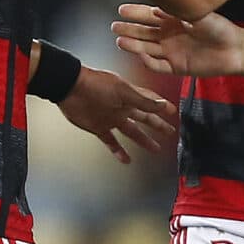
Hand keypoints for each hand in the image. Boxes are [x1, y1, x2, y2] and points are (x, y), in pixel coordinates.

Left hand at [55, 65, 176, 163]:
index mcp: (129, 96)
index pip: (150, 102)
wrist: (70, 88)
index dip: (162, 107)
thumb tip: (163, 105)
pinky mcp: (98, 128)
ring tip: (154, 148)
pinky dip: (118, 151)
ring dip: (143, 140)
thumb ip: (144, 101)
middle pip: (144, 118)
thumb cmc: (95, 84)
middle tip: (169, 132)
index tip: (173, 112)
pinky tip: (125, 159)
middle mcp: (122, 108)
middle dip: (157, 125)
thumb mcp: (124, 92)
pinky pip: (111, 142)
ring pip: (131, 132)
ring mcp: (111, 118)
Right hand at [114, 2, 242, 77]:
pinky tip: (140, 54)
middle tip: (114, 26)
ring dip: (134, 45)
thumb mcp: (198, 15)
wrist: (235, 50)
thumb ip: (177, 11)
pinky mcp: (177, 67)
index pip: (150, 16)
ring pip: (148, 48)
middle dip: (129, 29)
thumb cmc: (220, 29)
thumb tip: (156, 7)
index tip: (121, 10)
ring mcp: (172, 52)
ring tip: (120, 40)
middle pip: (145, 32)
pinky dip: (149, 61)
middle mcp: (171, 35)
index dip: (136, 13)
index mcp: (175, 20)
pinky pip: (158, 65)